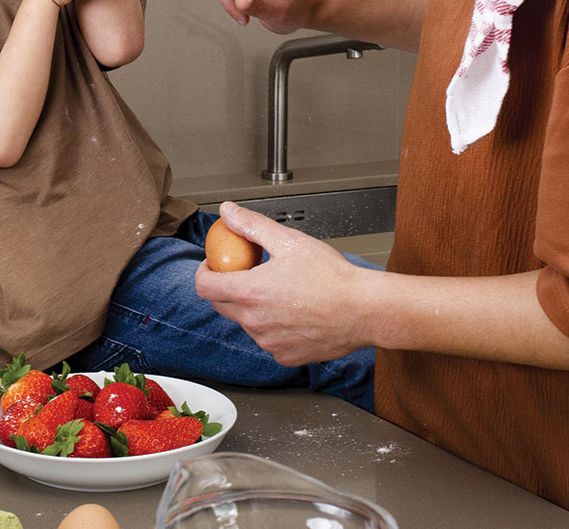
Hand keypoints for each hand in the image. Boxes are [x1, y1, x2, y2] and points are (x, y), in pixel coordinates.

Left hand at [194, 202, 373, 364]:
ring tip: (278, 290)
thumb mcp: (288, 240)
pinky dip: (272, 326)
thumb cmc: (332, 277)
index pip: (204, 286)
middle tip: (246, 272)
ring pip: (246, 323)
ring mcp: (269, 342)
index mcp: (250, 293)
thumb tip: (228, 212)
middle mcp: (255, 322)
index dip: (205, 271)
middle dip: (226, 287)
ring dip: (251, 307)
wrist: (364, 310)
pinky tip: (293, 311)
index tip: (215, 264)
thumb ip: (251, 225)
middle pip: (221, 305)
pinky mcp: (285, 356)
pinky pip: (268, 339)